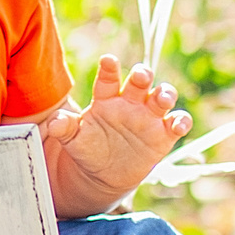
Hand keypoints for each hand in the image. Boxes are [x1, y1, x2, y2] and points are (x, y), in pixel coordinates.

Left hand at [40, 55, 190, 205]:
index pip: (109, 77)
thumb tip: (54, 123)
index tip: (108, 60)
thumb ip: (64, 127)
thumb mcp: (72, 139)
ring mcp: (149, 117)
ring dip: (165, 94)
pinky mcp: (164, 134)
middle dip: (142, 75)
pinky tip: (178, 125)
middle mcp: (130, 102)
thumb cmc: (87, 148)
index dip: (110, 67)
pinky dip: (181, 121)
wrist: (103, 174)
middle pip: (140, 81)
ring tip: (162, 98)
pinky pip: (177, 122)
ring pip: (162, 97)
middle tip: (141, 75)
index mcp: (106, 97)